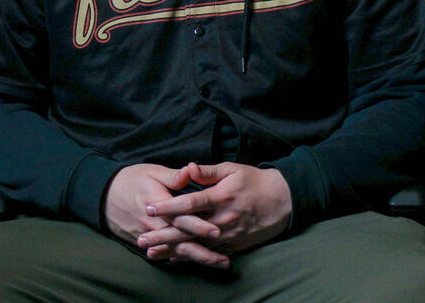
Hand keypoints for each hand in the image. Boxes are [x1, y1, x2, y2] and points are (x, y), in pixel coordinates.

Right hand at [104, 164, 227, 267]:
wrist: (103, 195)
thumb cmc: (130, 180)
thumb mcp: (151, 171)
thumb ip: (173, 176)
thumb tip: (191, 171)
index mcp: (159, 204)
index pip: (181, 217)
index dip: (199, 225)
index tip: (216, 231)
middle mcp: (154, 224)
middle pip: (181, 241)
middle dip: (203, 251)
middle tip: (224, 259)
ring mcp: (148, 235)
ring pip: (175, 251)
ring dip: (196, 258)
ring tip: (217, 262)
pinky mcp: (144, 241)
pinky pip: (164, 252)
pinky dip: (180, 258)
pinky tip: (195, 262)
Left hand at [141, 162, 291, 255]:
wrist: (282, 201)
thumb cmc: (255, 181)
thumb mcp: (233, 169)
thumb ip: (208, 171)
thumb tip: (187, 167)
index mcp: (221, 197)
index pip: (190, 203)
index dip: (169, 206)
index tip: (150, 208)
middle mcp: (223, 219)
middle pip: (188, 229)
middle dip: (163, 235)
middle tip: (142, 239)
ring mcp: (228, 235)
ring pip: (195, 245)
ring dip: (172, 249)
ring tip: (151, 253)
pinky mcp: (232, 245)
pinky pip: (207, 253)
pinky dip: (190, 256)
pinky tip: (173, 258)